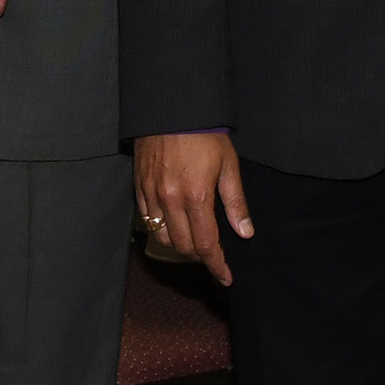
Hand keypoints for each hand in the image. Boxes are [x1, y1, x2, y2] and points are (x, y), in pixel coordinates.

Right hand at [135, 131, 252, 285]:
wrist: (173, 107)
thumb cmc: (205, 134)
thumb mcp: (229, 165)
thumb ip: (236, 202)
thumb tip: (245, 233)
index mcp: (196, 197)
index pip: (206, 245)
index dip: (217, 265)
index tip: (226, 276)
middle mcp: (170, 200)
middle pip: (183, 247)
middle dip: (200, 257)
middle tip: (214, 253)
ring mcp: (152, 193)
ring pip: (162, 237)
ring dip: (179, 245)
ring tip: (193, 239)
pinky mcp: (139, 185)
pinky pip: (146, 219)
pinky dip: (159, 228)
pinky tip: (171, 224)